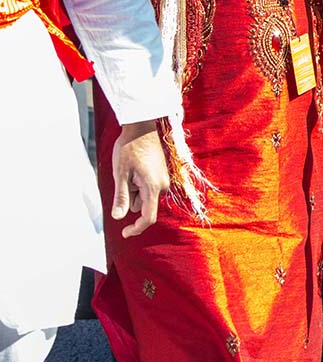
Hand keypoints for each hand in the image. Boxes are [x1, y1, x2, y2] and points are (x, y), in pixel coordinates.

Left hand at [111, 119, 170, 237]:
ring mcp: (165, 179)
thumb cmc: (129, 148)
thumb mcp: (120, 173)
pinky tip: (135, 167)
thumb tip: (118, 217)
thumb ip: (121, 197)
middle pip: (144, 205)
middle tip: (123, 178)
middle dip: (131, 198)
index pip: (148, 217)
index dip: (136, 229)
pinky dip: (140, 183)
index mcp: (154, 187)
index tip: (124, 234)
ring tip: (129, 169)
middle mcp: (163, 186)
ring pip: (145, 195)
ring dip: (135, 189)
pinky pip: (150, 187)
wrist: (142, 127)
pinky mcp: (163, 174)